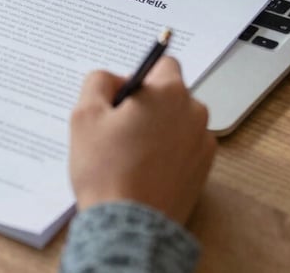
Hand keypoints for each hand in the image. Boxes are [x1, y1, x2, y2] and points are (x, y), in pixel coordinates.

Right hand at [69, 56, 215, 225]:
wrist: (128, 226)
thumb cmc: (106, 169)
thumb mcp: (85, 114)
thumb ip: (98, 81)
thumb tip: (115, 79)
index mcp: (169, 92)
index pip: (163, 63)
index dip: (141, 77)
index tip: (124, 98)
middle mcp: (194, 112)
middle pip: (171, 94)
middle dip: (150, 104)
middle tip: (121, 129)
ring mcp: (203, 142)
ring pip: (178, 121)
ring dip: (160, 128)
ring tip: (132, 154)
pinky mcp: (204, 169)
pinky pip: (185, 147)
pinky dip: (169, 152)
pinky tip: (146, 170)